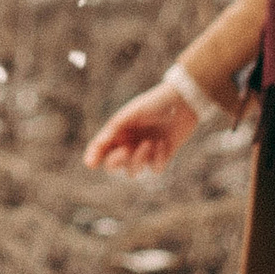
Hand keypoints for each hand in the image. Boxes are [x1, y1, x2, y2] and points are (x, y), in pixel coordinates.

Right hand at [83, 81, 201, 176]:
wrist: (184, 102)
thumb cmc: (154, 104)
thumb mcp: (131, 114)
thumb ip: (113, 130)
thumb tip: (98, 146)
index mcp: (118, 131)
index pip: (101, 148)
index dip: (93, 156)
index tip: (90, 163)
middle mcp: (128, 143)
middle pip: (113, 165)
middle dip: (117, 161)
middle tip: (126, 150)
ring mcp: (144, 152)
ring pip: (133, 171)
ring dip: (140, 159)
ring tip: (150, 142)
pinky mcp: (161, 157)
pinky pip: (154, 169)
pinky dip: (158, 158)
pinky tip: (163, 143)